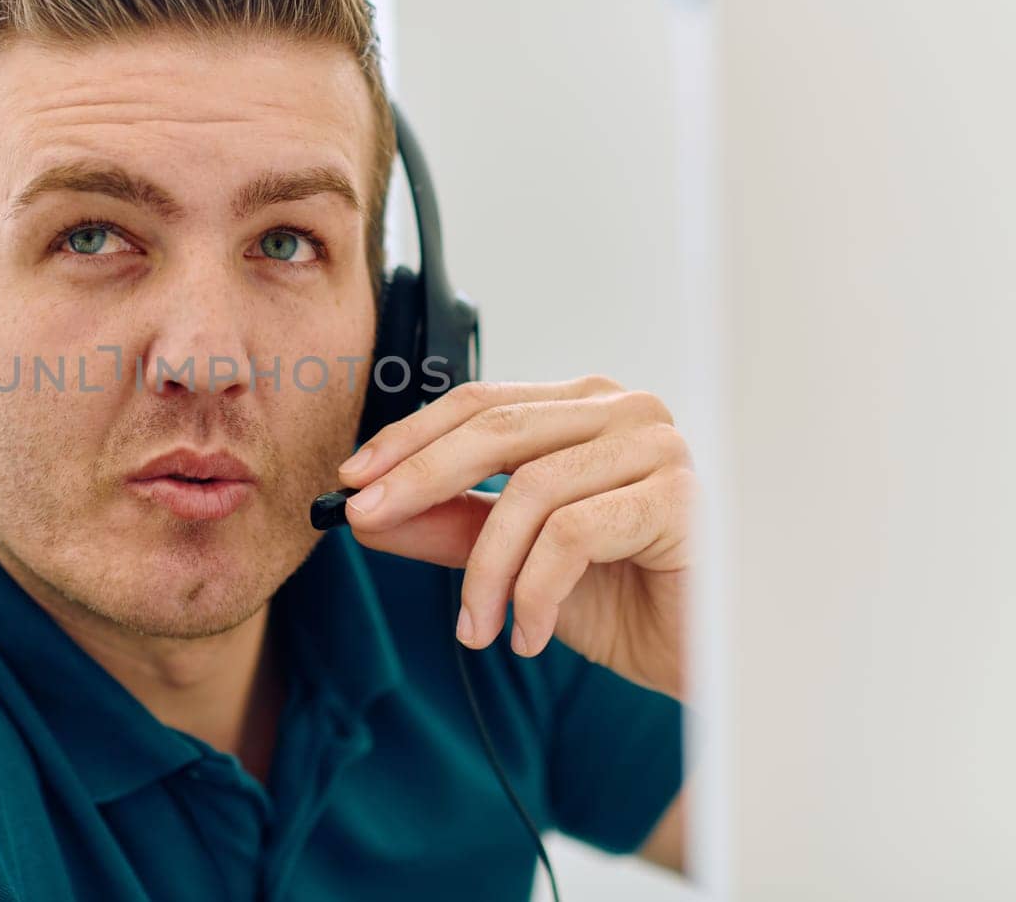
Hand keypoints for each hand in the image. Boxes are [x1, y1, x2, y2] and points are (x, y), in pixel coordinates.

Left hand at [336, 375, 692, 701]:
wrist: (710, 658)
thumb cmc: (624, 598)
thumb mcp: (515, 563)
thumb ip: (448, 528)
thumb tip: (367, 513)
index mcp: (583, 408)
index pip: (480, 404)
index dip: (409, 437)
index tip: (351, 480)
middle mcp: (623, 411)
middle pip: (496, 430)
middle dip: (419, 477)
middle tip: (367, 521)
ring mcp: (657, 448)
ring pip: (530, 492)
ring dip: (484, 570)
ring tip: (473, 628)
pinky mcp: (678, 498)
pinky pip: (572, 535)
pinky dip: (534, 591)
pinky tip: (527, 634)